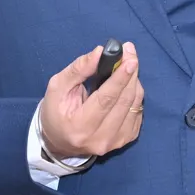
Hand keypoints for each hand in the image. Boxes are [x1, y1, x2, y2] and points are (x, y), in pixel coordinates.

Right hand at [38, 42, 143, 160]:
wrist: (59, 142)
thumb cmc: (56, 111)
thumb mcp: (58, 87)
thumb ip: (79, 69)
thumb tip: (100, 52)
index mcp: (80, 127)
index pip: (105, 99)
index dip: (120, 78)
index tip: (130, 59)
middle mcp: (101, 138)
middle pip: (123, 101)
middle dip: (130, 73)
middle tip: (130, 52)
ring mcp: (115, 142)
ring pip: (134, 104)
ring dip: (134, 81)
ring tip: (126, 66)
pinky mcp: (125, 140)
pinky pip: (138, 111)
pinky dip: (134, 94)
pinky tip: (125, 86)